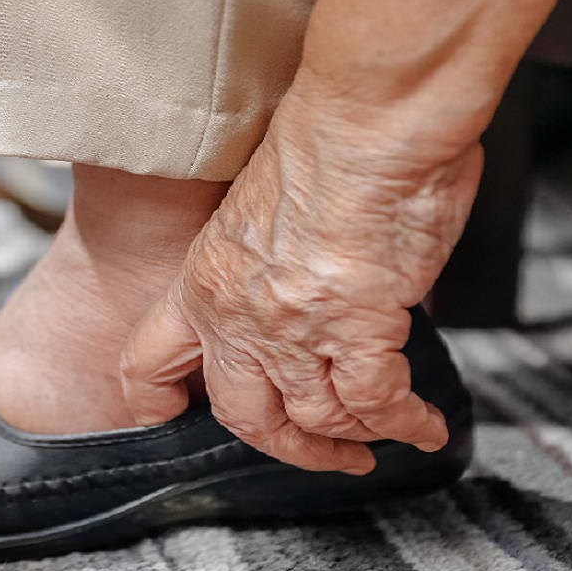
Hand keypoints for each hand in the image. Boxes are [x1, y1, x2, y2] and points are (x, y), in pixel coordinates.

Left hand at [120, 86, 482, 473]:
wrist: (365, 119)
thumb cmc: (324, 140)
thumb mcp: (260, 209)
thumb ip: (271, 266)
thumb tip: (310, 294)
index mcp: (202, 279)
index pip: (147, 361)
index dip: (155, 402)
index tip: (174, 418)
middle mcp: (237, 315)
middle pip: (244, 415)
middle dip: (286, 446)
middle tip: (321, 451)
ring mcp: (293, 330)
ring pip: (314, 419)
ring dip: (352, 439)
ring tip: (381, 438)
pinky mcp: (357, 329)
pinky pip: (376, 404)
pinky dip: (405, 423)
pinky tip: (424, 424)